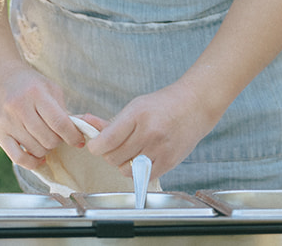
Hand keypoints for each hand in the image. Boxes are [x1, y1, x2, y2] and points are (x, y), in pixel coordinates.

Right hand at [0, 63, 86, 169]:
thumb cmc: (30, 84)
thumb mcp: (50, 89)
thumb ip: (65, 110)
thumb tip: (83, 131)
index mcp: (35, 93)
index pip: (59, 123)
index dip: (73, 136)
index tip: (79, 141)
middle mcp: (19, 107)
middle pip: (49, 139)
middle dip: (59, 141)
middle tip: (58, 136)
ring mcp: (7, 122)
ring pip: (36, 150)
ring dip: (47, 150)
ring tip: (46, 140)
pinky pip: (18, 158)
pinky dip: (32, 162)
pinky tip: (38, 157)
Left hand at [85, 82, 215, 178]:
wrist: (194, 106)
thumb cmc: (162, 105)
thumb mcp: (135, 106)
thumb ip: (112, 122)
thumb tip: (87, 124)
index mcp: (137, 115)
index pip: (107, 140)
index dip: (96, 146)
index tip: (95, 145)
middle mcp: (149, 134)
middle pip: (113, 157)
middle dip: (109, 153)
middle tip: (115, 145)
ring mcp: (160, 150)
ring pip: (125, 169)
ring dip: (122, 163)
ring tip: (129, 151)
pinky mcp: (169, 162)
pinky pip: (141, 176)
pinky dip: (135, 171)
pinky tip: (139, 159)